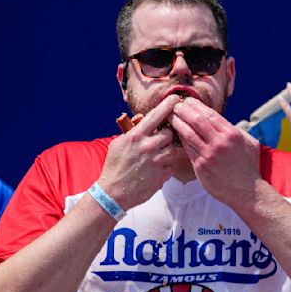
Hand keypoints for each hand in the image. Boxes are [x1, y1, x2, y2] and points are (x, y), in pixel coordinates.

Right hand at [98, 94, 181, 209]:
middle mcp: (148, 146)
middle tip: (158, 141)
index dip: (168, 105)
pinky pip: (171, 165)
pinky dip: (166, 166)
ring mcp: (157, 161)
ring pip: (172, 150)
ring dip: (166, 152)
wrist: (113, 192)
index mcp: (137, 136)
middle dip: (166, 136)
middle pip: (169, 133)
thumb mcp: (119, 143)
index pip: (157, 115)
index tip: (176, 98)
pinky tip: (154, 169)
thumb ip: (134, 130)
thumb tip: (145, 118)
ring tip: (154, 158)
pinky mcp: (162, 175)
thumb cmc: (115, 165)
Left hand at [169, 97, 261, 206]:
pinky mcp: (201, 167)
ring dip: (178, 123)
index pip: (209, 114)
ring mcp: (208, 155)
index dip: (196, 105)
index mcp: (231, 134)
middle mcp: (219, 142)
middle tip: (175, 105)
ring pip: (188, 134)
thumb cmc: (249, 166)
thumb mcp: (249, 143)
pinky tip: (176, 133)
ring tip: (170, 116)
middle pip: (196, 120)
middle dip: (183, 110)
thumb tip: (223, 121)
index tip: (187, 100)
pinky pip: (188, 149)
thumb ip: (235, 130)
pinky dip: (181, 139)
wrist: (247, 191)